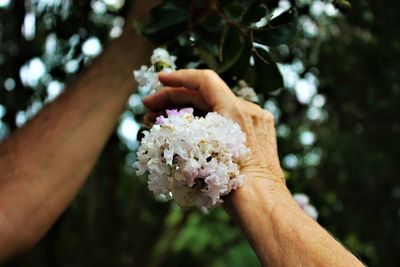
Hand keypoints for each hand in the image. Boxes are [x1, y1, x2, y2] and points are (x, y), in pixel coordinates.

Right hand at [143, 69, 286, 196]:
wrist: (260, 201)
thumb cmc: (230, 183)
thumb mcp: (198, 152)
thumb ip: (182, 130)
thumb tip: (165, 123)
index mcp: (234, 110)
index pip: (204, 81)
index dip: (179, 77)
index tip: (159, 79)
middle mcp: (247, 110)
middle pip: (205, 95)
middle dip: (174, 99)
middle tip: (149, 109)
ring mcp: (255, 121)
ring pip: (216, 108)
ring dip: (188, 112)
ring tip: (162, 122)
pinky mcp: (258, 133)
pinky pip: (228, 119)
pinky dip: (206, 121)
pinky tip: (188, 131)